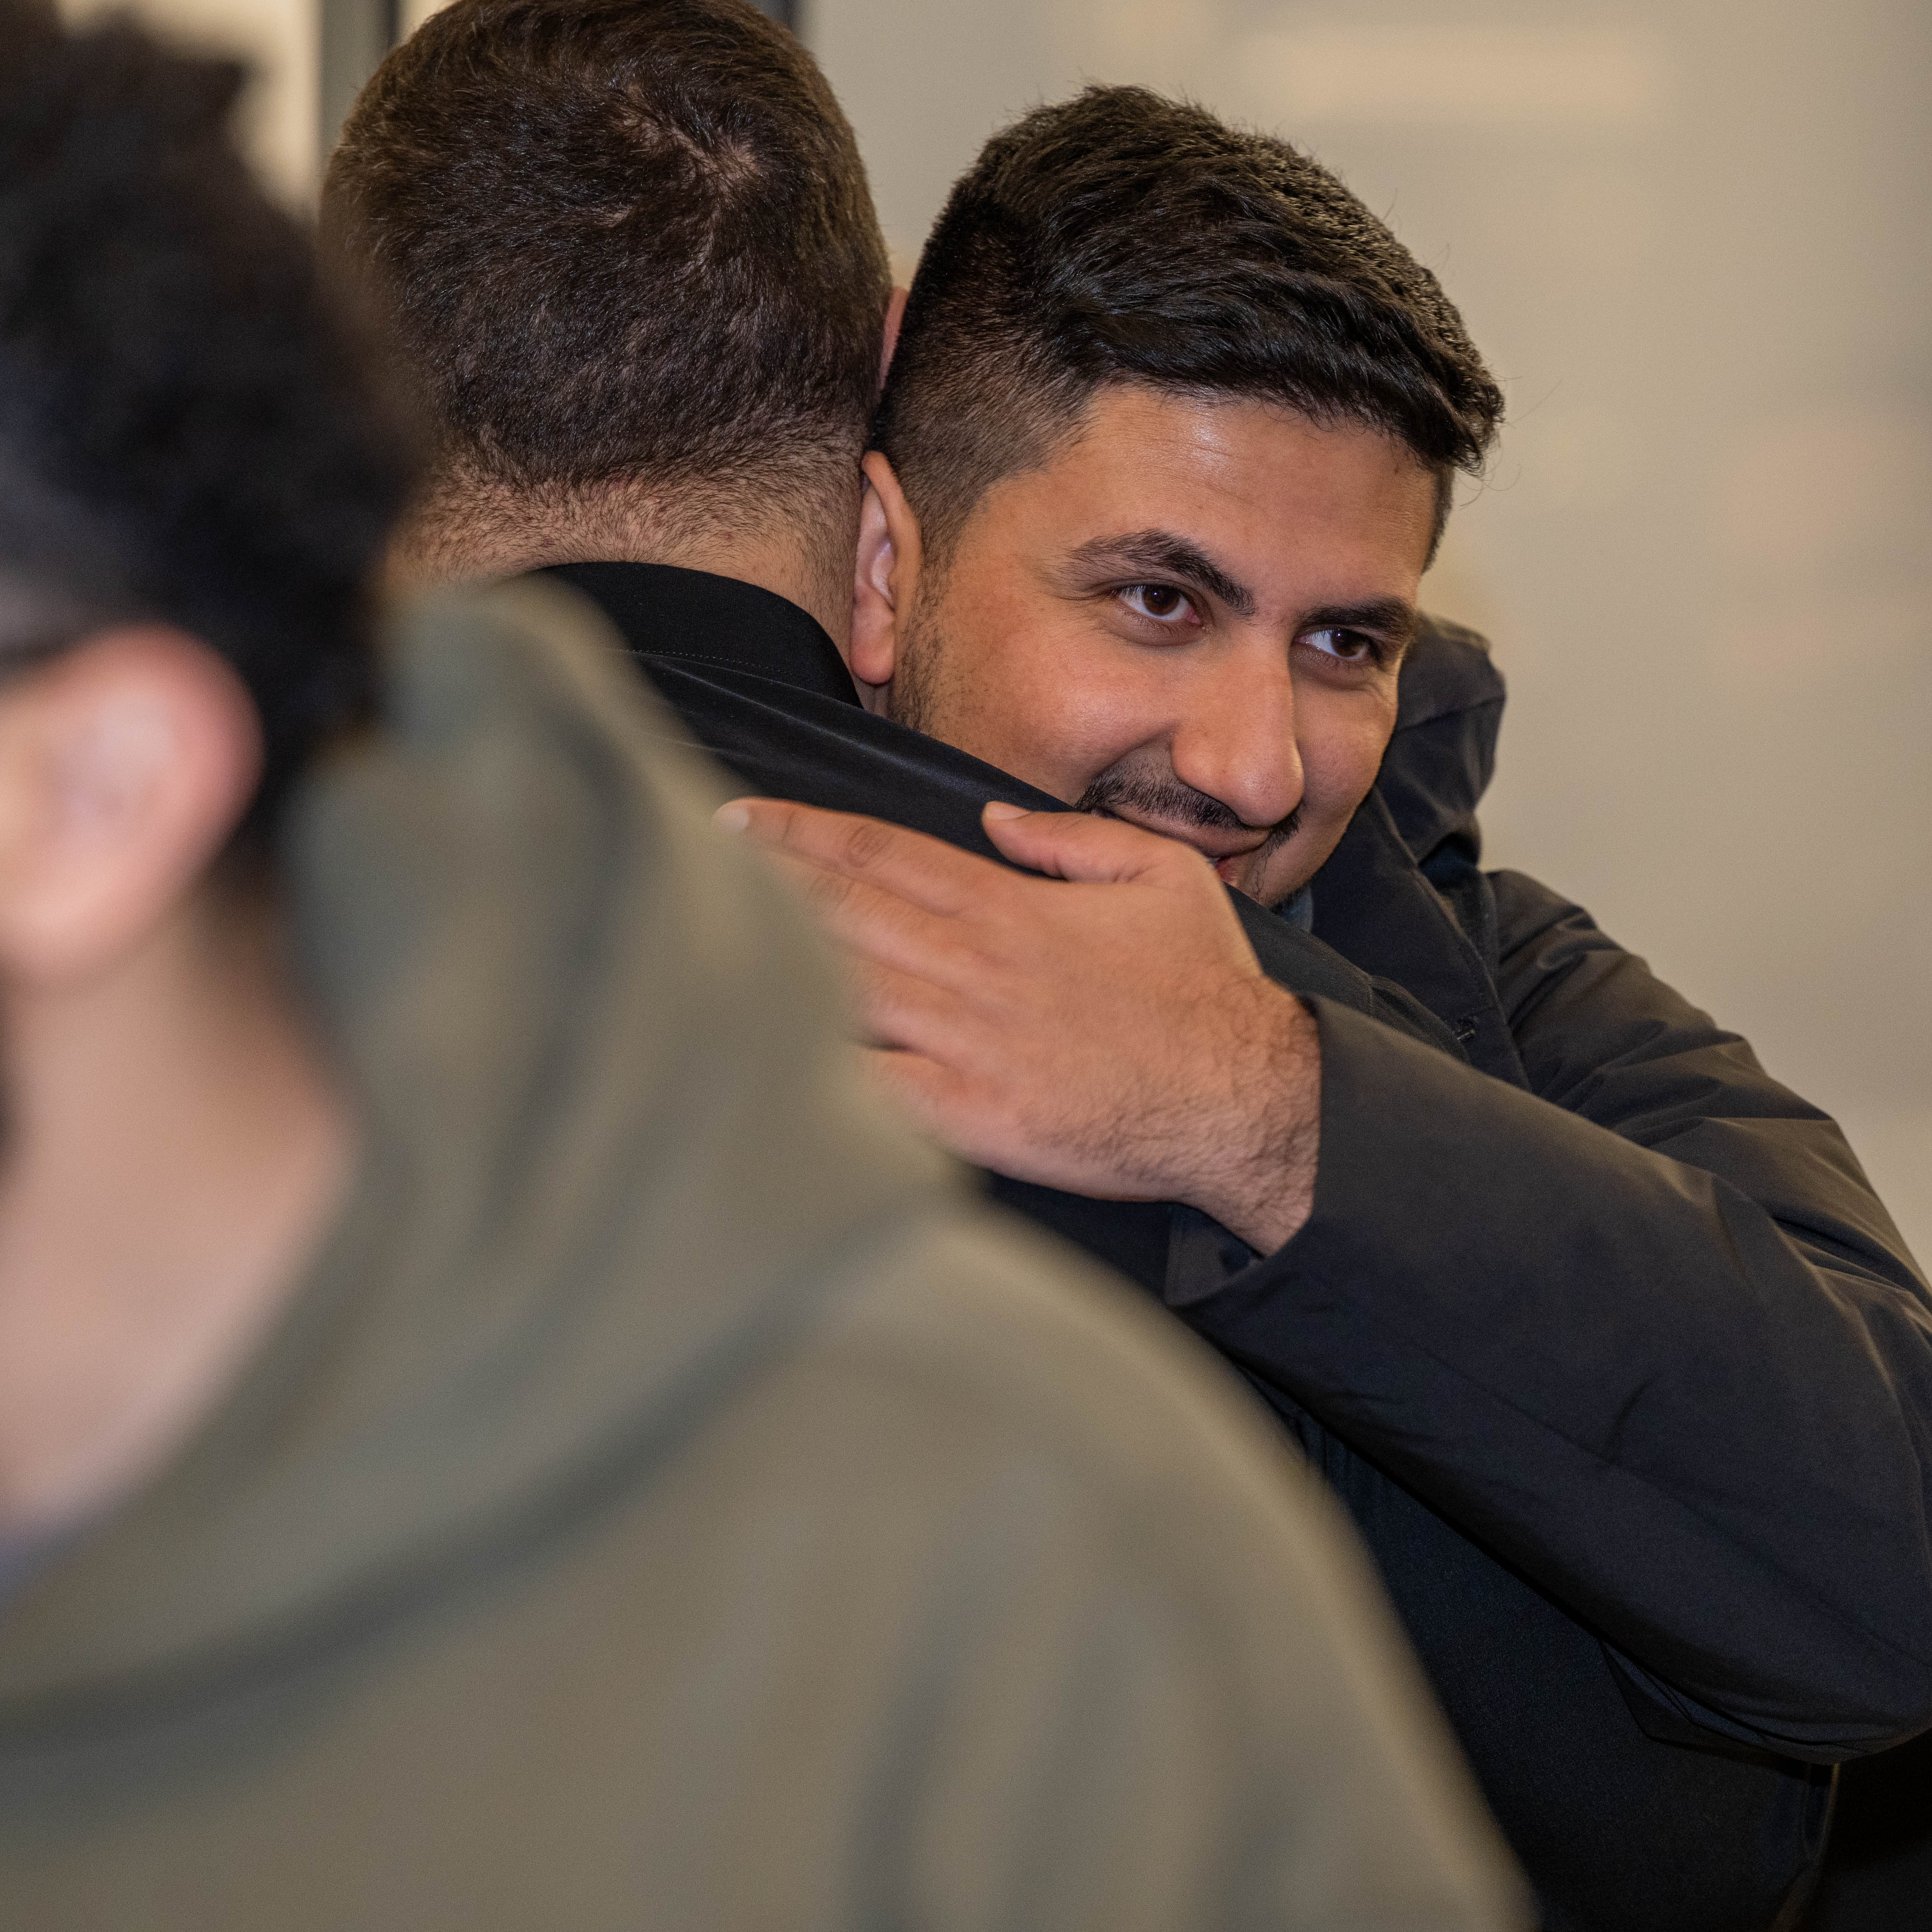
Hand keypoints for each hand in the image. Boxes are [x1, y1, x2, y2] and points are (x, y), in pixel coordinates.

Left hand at [716, 796, 1321, 1250]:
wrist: (1244, 1100)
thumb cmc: (1206, 992)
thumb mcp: (1161, 878)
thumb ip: (1072, 840)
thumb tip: (997, 821)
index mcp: (1008, 907)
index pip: (879, 854)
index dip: (799, 831)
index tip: (737, 816)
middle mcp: (973, 966)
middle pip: (840, 911)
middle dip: (757, 880)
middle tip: (687, 859)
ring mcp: (965, 1042)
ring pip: (840, 986)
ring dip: (766, 957)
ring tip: (697, 934)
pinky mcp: (969, 1115)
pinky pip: (868, 1086)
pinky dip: (808, 1065)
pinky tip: (751, 1050)